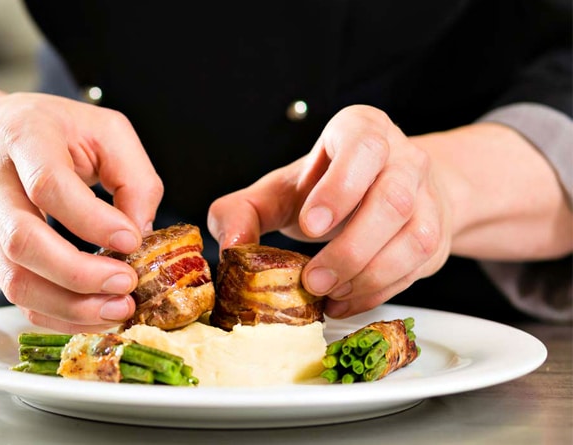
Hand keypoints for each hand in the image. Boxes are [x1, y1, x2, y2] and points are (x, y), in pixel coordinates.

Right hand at [0, 82, 163, 331]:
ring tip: (116, 309)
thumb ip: (133, 175)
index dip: (92, 220)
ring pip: (15, 279)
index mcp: (25, 137)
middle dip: (79, 273)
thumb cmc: (48, 131)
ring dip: (69, 305)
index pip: (48, 185)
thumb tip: (140, 232)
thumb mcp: (102, 129)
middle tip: (126, 283)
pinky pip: (17, 297)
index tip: (131, 240)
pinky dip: (57, 315)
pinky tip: (93, 315)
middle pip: (23, 240)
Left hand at [207, 105, 452, 317]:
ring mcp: (426, 196)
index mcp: (360, 130)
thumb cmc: (323, 189)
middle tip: (312, 279)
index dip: (340, 188)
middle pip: (393, 200)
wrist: (379, 192)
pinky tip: (345, 300)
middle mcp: (402, 157)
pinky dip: (379, 292)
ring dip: (368, 275)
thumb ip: (242, 211)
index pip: (363, 147)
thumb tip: (232, 248)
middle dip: (350, 248)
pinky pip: (418, 267)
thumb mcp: (278, 190)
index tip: (310, 225)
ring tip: (327, 294)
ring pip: (415, 237)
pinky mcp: (436, 234)